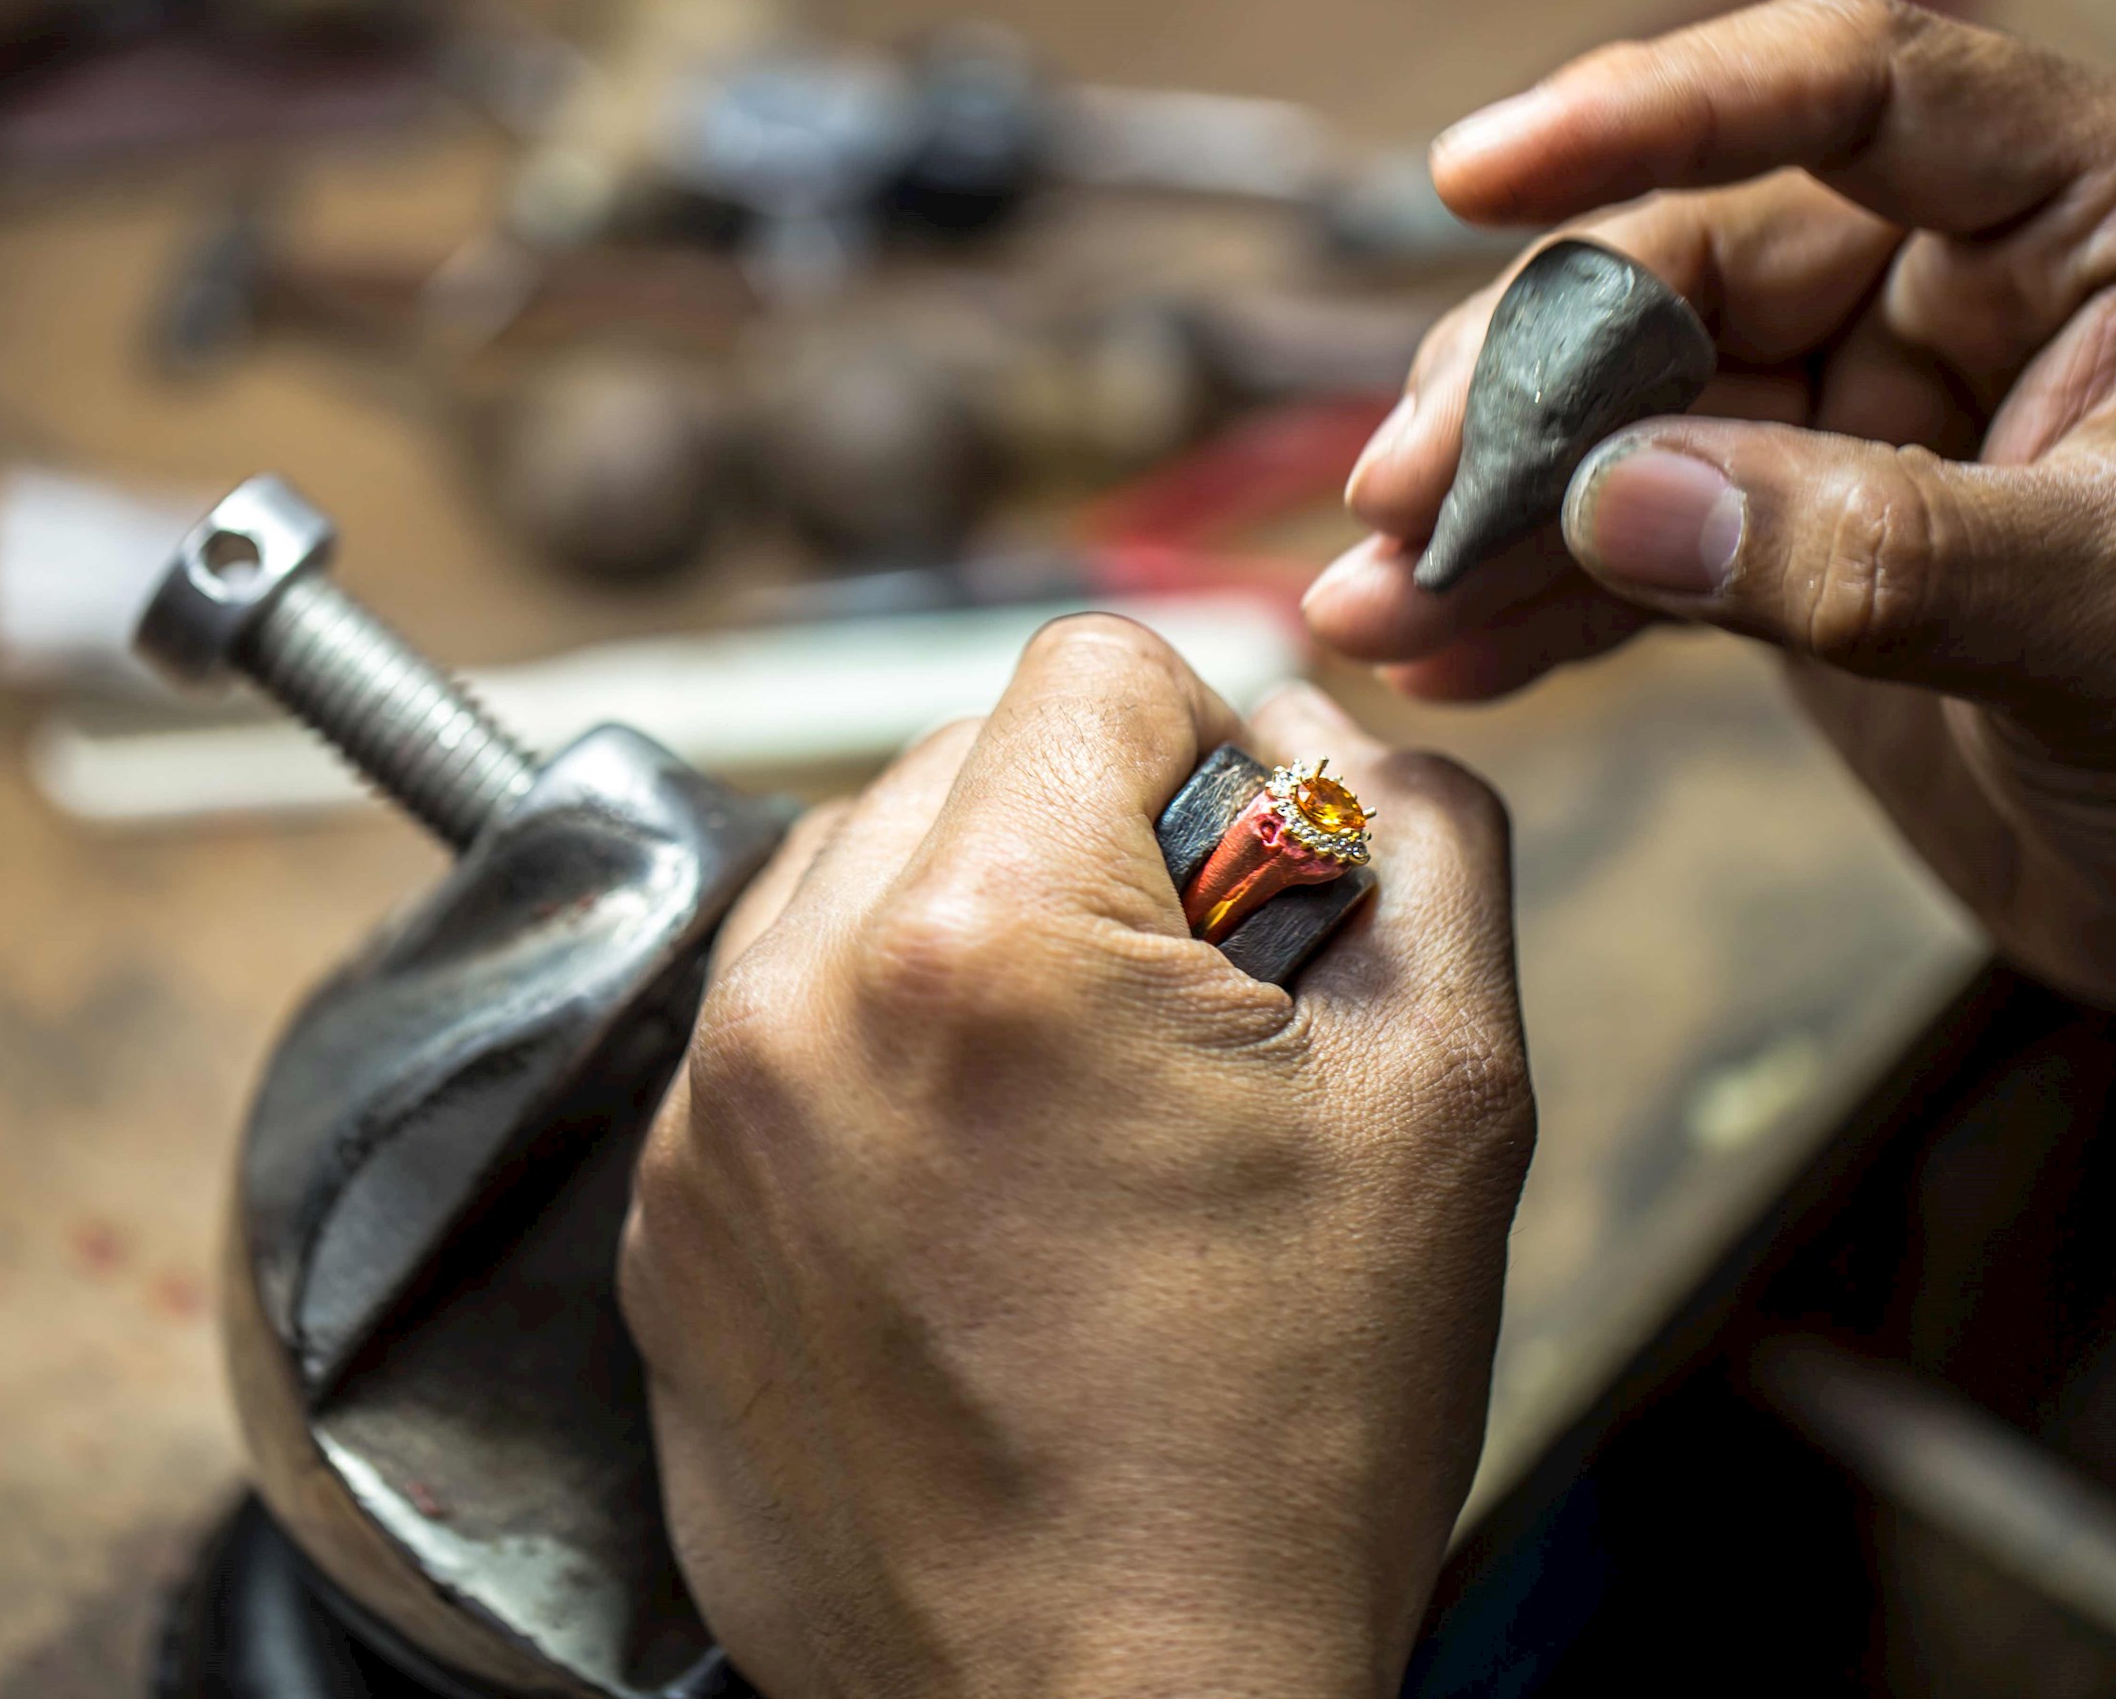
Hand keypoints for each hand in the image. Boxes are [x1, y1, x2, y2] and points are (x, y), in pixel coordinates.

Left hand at [620, 618, 1532, 1698]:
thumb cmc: (1279, 1448)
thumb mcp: (1447, 1099)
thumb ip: (1419, 836)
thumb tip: (1322, 727)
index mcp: (989, 942)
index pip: (1091, 668)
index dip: (1210, 753)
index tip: (1247, 884)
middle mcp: (801, 1004)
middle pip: (959, 758)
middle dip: (1088, 847)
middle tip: (1178, 1029)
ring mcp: (709, 1122)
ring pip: (850, 882)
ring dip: (968, 942)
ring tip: (1073, 1124)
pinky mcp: (667, 1225)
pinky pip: (772, 1033)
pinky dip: (875, 1060)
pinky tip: (977, 1201)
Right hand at [1311, 0, 2115, 1098]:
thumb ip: (1876, 555)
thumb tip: (1618, 497)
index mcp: (2099, 215)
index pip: (1849, 92)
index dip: (1655, 115)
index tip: (1480, 175)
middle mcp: (1969, 281)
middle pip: (1689, 269)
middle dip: (1530, 391)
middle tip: (1402, 501)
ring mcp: (1873, 410)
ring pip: (1632, 412)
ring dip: (1497, 512)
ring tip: (1378, 605)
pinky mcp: (1801, 536)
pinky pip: (1639, 540)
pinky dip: (1538, 600)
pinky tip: (1445, 654)